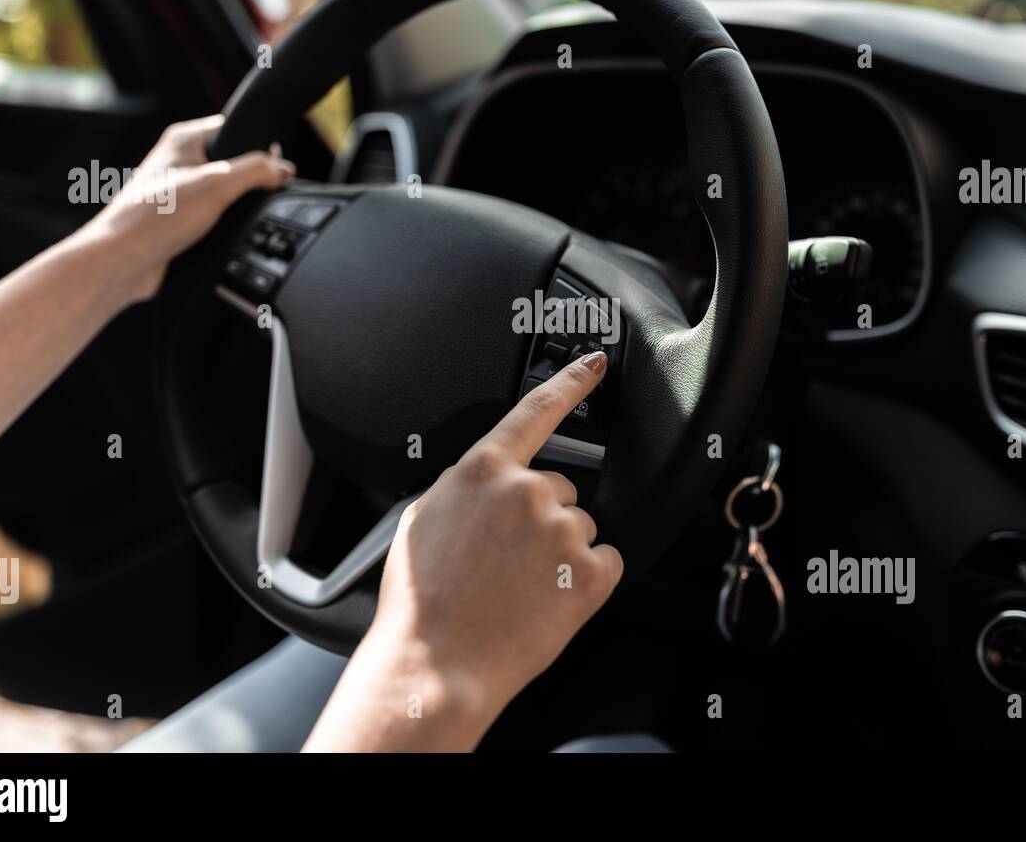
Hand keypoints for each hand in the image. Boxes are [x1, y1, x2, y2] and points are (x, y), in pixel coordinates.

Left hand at [80, 115, 294, 302]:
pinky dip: (224, 224)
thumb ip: (256, 171)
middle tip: (249, 197)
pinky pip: (214, 215)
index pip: (234, 128)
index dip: (259, 146)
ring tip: (229, 218)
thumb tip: (283, 168)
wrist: (123, 261)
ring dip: (236, 206)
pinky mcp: (180, 218)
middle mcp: (179, 160)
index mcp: (184, 138)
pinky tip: (221, 234)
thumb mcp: (218, 185)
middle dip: (249, 181)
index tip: (273, 168)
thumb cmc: (154, 218)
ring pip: (225, 192)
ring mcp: (179, 190)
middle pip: (233, 162)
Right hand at [304, 350, 622, 751]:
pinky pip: (605, 562)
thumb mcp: (424, 519)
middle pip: (559, 489)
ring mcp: (562, 531)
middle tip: (507, 561)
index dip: (571, 382)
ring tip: (519, 588)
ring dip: (560, 552)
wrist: (435, 662)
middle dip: (541, 518)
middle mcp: (528, 491)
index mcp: (483, 471)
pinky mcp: (589, 573)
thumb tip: (486, 488)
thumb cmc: (420, 601)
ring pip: (579, 528)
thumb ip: (466, 489)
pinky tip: (548, 601)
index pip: (537, 410)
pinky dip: (586, 581)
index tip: (595, 363)